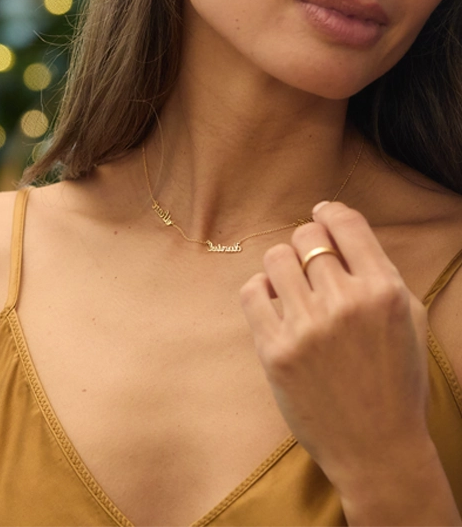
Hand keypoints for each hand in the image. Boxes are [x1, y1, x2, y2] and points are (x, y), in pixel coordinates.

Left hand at [240, 202, 430, 492]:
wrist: (377, 448)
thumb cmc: (397, 381)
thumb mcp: (408, 318)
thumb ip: (379, 271)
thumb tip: (338, 233)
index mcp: (384, 291)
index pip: (346, 223)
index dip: (330, 211)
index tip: (322, 213)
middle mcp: (345, 303)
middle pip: (307, 236)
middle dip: (308, 243)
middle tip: (311, 263)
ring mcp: (307, 327)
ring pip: (276, 257)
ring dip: (283, 265)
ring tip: (293, 285)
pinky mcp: (275, 351)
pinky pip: (252, 292)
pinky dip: (261, 290)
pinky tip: (275, 303)